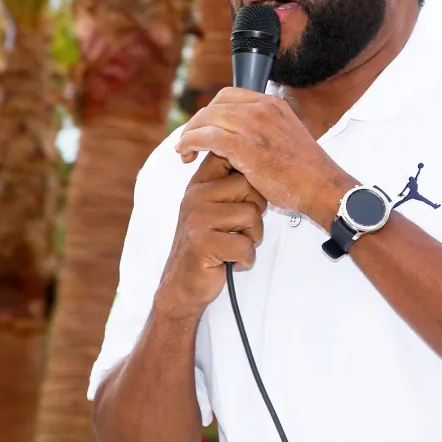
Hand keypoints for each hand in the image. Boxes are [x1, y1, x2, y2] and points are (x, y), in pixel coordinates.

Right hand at [154, 152, 267, 319]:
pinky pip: (245, 245)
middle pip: (250, 185)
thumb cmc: (207, 245)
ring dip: (252, 238)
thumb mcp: (212, 208)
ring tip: (234, 245)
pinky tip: (231, 261)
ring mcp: (197, 218)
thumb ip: (228, 185)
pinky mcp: (202, 242)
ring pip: (252, 214)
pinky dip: (246, 258)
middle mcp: (195, 196)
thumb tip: (259, 162)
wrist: (182, 286)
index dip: (246, 168)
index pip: (227, 155)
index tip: (246, 192)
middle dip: (256, 211)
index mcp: (199, 184)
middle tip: (240, 229)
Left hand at [174, 87, 357, 226]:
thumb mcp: (286, 137)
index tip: (204, 127)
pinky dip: (191, 143)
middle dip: (197, 122)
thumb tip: (240, 137)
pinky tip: (186, 154)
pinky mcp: (247, 146)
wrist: (322, 187)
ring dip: (190, 133)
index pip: (230, 96)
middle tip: (189, 141)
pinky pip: (208, 137)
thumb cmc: (305, 172)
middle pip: (215, 105)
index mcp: (273, 104)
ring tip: (183, 150)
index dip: (211, 111)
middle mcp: (263, 109)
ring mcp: (255, 126)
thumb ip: (264, 130)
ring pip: (208, 119)